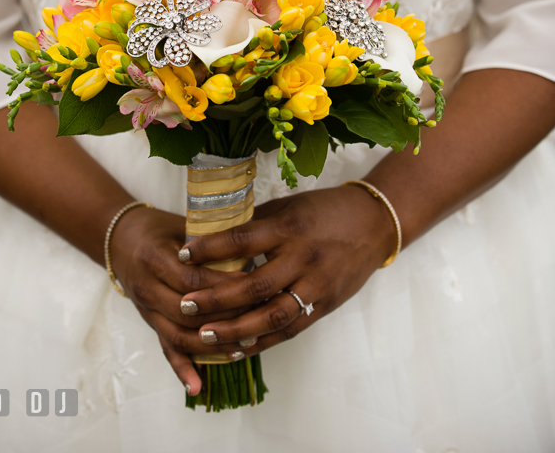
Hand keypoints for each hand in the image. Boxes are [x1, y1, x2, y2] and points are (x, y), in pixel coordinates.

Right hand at [111, 206, 249, 393]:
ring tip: (244, 345)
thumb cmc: (158, 229)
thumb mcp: (181, 226)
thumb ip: (210, 242)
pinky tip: (198, 387)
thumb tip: (251, 253)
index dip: (224, 286)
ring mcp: (146, 309)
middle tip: (259, 316)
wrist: (120, 239)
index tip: (254, 285)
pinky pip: (165, 349)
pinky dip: (181, 370)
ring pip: (179, 335)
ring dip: (212, 345)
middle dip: (225, 317)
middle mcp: (148, 288)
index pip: (194, 280)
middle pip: (189, 312)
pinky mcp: (149, 323)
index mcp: (156, 259)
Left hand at [176, 185, 395, 370]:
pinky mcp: (326, 306)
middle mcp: (303, 258)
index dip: (211, 248)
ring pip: (271, 316)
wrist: (374, 224)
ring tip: (204, 335)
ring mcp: (317, 286)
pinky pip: (289, 330)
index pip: (243, 239)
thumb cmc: (325, 210)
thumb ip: (256, 223)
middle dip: (216, 298)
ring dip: (235, 330)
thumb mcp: (290, 207)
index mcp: (290, 227)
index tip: (182, 253)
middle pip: (254, 285)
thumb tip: (214, 234)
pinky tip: (236, 349)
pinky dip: (261, 342)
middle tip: (184, 305)